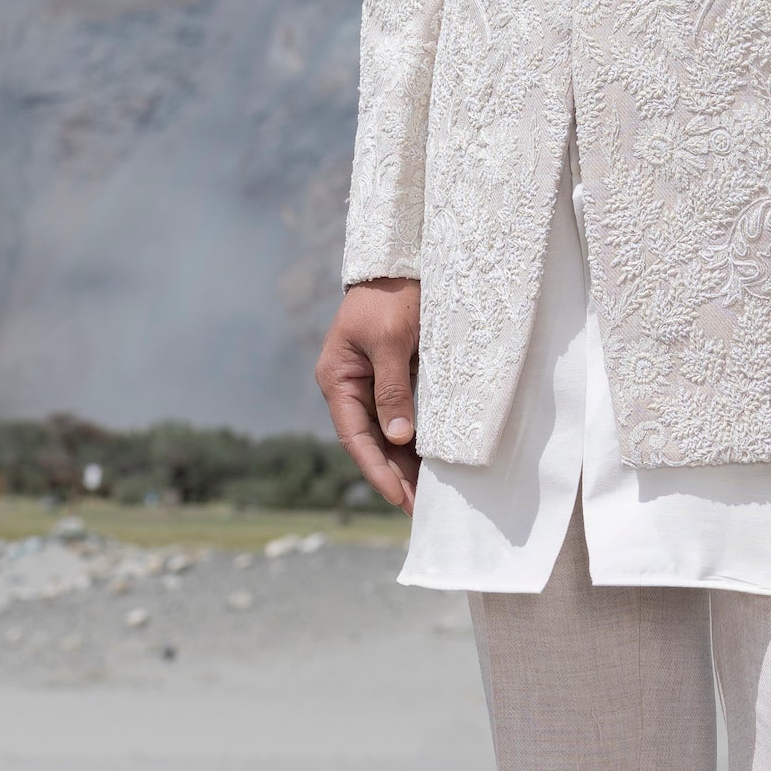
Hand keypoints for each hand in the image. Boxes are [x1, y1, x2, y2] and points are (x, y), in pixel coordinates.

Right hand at [317, 278, 422, 510]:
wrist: (400, 261)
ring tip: (429, 495)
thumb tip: (399, 438)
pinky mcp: (394, 378)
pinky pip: (402, 416)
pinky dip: (415, 440)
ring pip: (387, 434)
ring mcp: (371, 384)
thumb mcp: (391, 342)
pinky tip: (432, 461)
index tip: (400, 497)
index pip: (356, 437)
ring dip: (405, 463)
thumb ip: (392, 389)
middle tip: (420, 509)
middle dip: (394, 476)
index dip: (377, 470)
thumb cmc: (392, 297)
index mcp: (338, 379)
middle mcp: (350, 387)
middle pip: (371, 442)